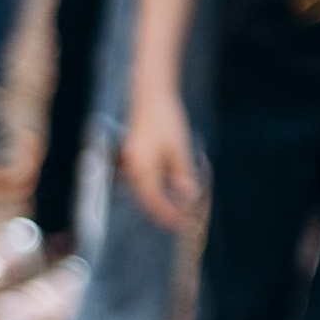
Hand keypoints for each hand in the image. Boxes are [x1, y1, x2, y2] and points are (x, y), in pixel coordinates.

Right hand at [121, 92, 200, 227]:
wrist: (150, 96)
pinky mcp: (134, 158)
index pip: (154, 199)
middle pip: (145, 198)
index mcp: (141, 166)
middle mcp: (131, 167)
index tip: (180, 224)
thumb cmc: (165, 119)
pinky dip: (153, 190)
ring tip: (174, 212)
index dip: (167, 213)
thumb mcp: (179, 146)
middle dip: (161, 212)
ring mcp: (130, 163)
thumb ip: (183, 172)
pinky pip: (142, 181)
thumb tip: (189, 196)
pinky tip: (165, 193)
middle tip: (178, 223)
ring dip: (157, 202)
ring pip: (143, 191)